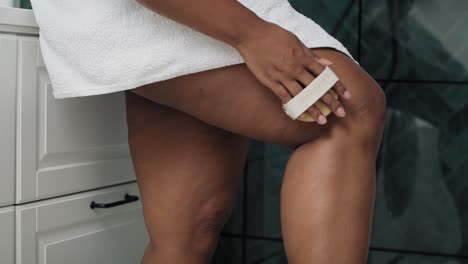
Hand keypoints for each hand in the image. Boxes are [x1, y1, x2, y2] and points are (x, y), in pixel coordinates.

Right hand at [234, 21, 351, 123]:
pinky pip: (283, 97)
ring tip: (321, 120)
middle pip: (317, 88)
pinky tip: (297, 114)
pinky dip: (291, 106)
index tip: (347, 96)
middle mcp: (296, 68)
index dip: (338, 86)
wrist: (252, 36)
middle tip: (340, 113)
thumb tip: (328, 64)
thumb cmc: (274, 35)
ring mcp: (283, 76)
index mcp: (304, 57)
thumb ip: (312, 55)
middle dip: (330, 101)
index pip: (325, 74)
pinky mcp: (270, 81)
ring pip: (301, 96)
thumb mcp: (297, 41)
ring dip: (312, 109)